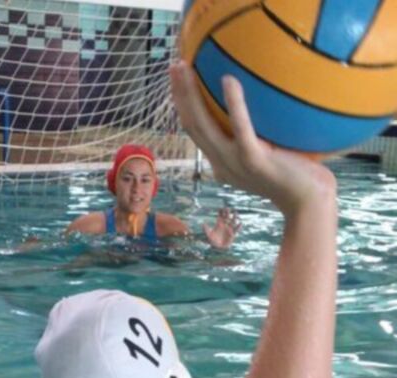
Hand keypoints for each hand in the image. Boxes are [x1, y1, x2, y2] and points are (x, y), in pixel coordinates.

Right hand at [170, 63, 335, 216]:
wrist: (309, 205)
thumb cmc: (300, 179)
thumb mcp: (273, 158)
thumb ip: (263, 138)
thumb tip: (271, 107)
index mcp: (223, 163)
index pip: (198, 132)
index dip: (185, 106)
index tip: (181, 81)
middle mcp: (222, 164)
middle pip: (192, 126)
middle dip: (179, 95)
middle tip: (174, 65)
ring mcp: (235, 163)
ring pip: (203, 126)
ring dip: (189, 96)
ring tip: (183, 68)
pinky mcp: (253, 160)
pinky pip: (240, 128)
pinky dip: (233, 104)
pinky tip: (228, 79)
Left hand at [203, 207, 240, 248]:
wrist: (218, 248)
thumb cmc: (212, 241)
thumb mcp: (208, 235)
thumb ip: (206, 229)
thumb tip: (203, 223)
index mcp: (219, 224)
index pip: (220, 216)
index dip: (221, 212)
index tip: (221, 208)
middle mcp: (224, 225)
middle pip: (227, 216)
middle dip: (227, 212)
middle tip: (228, 208)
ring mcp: (229, 229)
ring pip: (233, 221)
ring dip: (234, 217)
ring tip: (235, 213)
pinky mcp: (233, 234)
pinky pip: (236, 229)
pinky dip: (238, 226)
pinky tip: (240, 223)